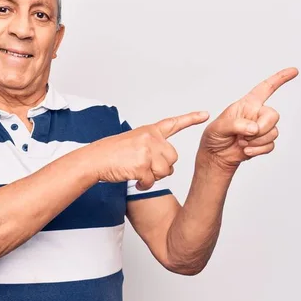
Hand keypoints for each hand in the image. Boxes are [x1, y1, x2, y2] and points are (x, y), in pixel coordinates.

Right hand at [92, 111, 209, 188]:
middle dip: (162, 168)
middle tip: (145, 168)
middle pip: (173, 158)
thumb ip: (152, 147)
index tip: (205, 115)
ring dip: (152, 178)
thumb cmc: (111, 153)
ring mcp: (147, 150)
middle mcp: (151, 138)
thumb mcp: (133, 142)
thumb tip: (167, 165)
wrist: (95, 159)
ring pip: (165, 171)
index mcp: (149, 131)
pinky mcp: (143, 164)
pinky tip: (135, 180)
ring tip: (137, 173)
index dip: (190, 118)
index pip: (173, 123)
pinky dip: (144, 185)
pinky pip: (152, 181)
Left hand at [199, 67, 298, 171]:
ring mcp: (261, 128)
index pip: (265, 88)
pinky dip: (258, 150)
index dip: (279, 79)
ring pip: (273, 132)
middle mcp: (256, 114)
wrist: (215, 156)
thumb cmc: (214, 137)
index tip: (294, 71)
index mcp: (246, 104)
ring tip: (240, 142)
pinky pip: (271, 145)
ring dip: (256, 141)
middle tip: (245, 136)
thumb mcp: (218, 127)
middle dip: (261, 128)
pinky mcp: (263, 142)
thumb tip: (254, 128)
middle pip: (273, 115)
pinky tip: (245, 150)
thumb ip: (236, 125)